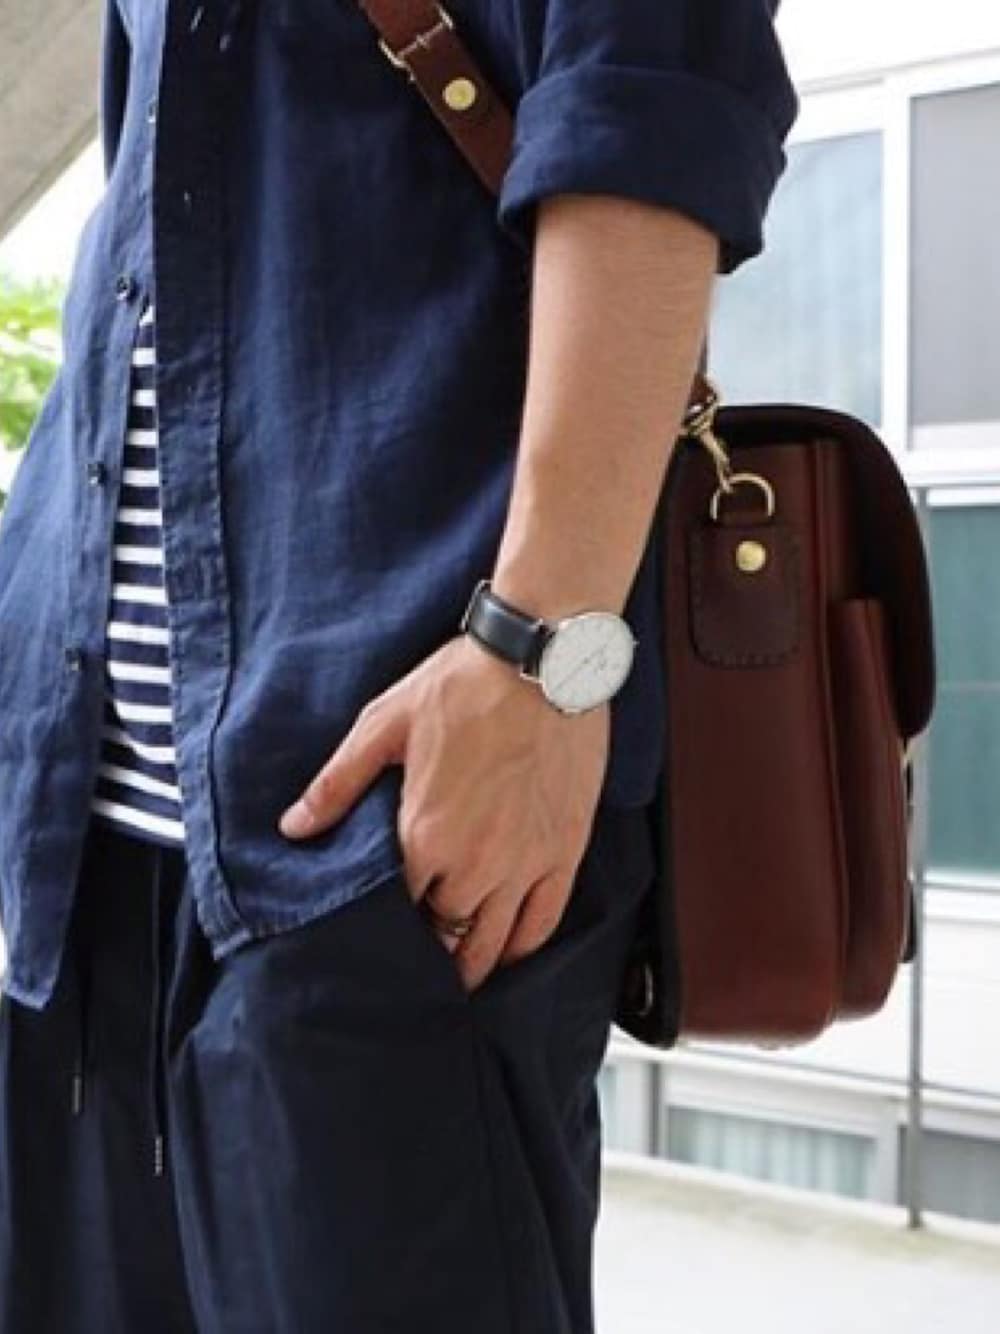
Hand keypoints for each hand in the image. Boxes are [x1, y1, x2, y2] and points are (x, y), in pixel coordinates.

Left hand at [278, 634, 609, 990]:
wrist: (542, 662)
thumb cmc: (463, 686)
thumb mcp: (383, 725)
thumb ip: (337, 784)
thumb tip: (293, 828)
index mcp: (425, 838)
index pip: (397, 910)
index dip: (386, 921)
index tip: (379, 925)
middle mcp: (476, 864)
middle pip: (443, 935)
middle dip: (427, 944)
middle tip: (416, 947)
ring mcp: (525, 864)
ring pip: (492, 943)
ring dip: (471, 960)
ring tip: (456, 966)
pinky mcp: (564, 852)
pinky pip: (543, 923)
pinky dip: (521, 946)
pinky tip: (507, 950)